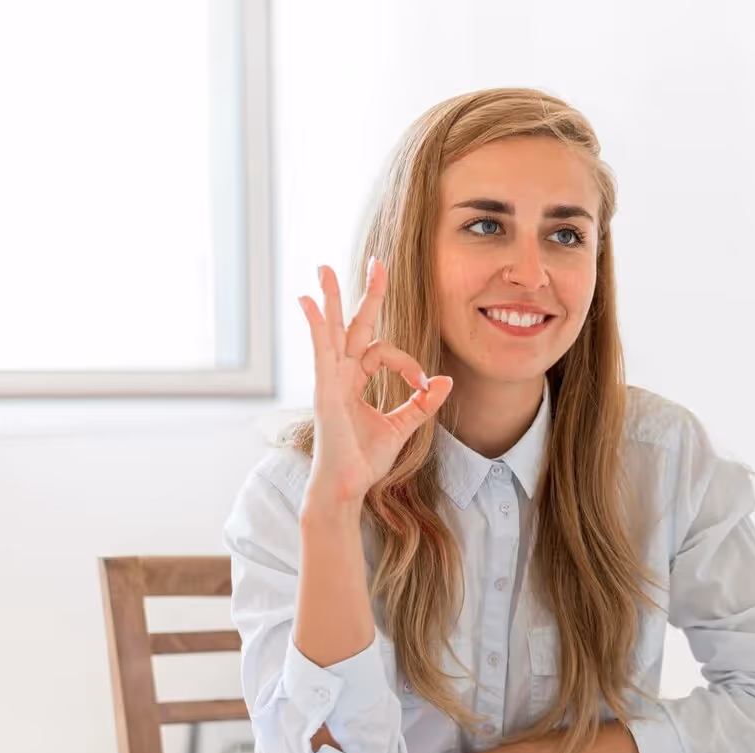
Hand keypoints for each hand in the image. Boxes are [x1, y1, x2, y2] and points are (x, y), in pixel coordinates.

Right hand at [298, 259, 452, 507]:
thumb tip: (446, 381)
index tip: (425, 385)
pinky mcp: (325, 391)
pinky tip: (308, 303)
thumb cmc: (365, 461)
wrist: (347, 487)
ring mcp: (329, 381)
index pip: (384, 352)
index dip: (409, 364)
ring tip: (323, 268)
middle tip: (378, 262)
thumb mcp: (402, 427)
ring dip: (330, 298)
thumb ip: (421, 404)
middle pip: (353, 325)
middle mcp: (339, 375)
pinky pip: (320, 352)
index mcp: (354, 380)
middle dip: (366, 294)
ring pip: (332, 330)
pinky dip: (316, 326)